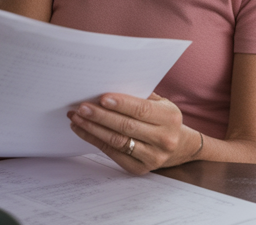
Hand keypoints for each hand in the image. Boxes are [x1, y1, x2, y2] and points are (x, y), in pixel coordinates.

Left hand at [67, 93, 198, 174]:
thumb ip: (140, 96)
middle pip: (126, 126)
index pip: (141, 110)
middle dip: (100, 116)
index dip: (121, 104)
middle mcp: (164, 139)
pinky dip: (95, 141)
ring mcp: (153, 157)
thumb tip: (108, 86)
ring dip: (93, 129)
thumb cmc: (163, 119)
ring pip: (117, 141)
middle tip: (81, 108)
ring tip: (76, 118)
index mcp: (170, 118)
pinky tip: (83, 130)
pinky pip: (113, 153)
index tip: (101, 98)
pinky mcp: (140, 168)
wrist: (179, 147)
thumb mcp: (160, 104)